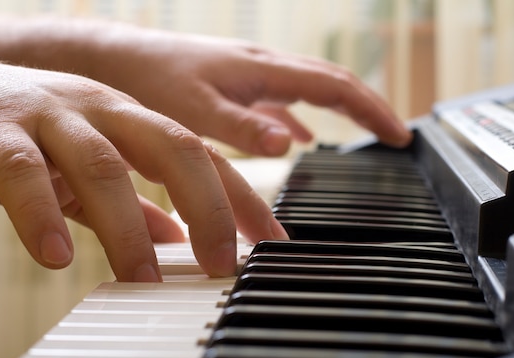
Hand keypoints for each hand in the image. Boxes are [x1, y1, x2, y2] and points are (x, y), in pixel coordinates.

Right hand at [0, 57, 287, 280]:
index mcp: (134, 120)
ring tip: (143, 278)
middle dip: (209, 206)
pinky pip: (24, 172)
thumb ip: (133, 202)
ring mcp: (53, 117)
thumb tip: (176, 241)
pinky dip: (43, 214)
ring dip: (129, 227)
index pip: (204, 157)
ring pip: (104, 165)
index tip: (271, 243)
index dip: (241, 199)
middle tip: (221, 264)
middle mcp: (105, 111)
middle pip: (175, 147)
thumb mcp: (92, 166)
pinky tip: (56, 256)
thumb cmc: (34, 133)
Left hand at [86, 28, 411, 155]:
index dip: (372, 112)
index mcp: (264, 70)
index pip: (336, 87)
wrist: (113, 59)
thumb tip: (293, 142)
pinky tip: (298, 134)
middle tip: (395, 135)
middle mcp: (264, 67)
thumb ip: (242, 128)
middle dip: (368, 109)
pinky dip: (301, 116)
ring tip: (362, 131)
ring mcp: (251, 74)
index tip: (400, 137)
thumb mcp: (195, 111)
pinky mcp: (234, 83)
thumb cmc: (149, 82)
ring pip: (310, 88)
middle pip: (333, 82)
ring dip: (341, 109)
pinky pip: (281, 98)